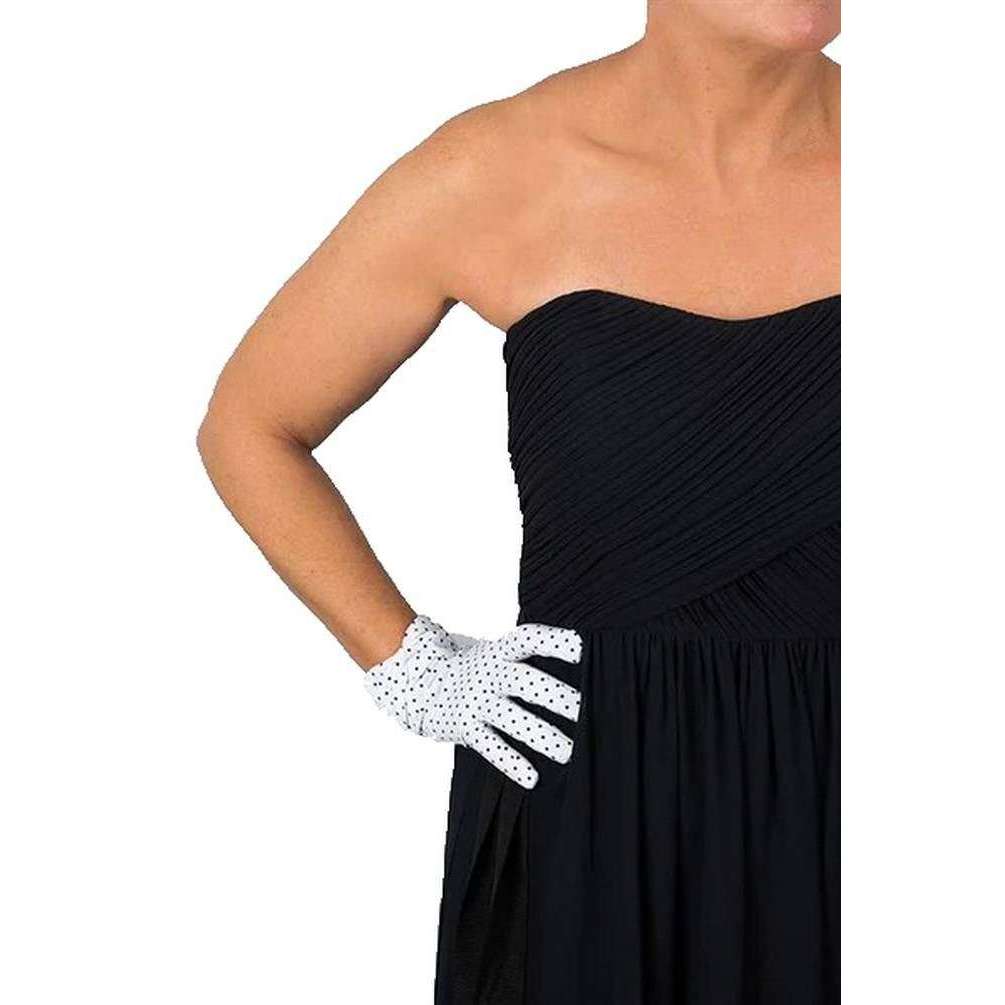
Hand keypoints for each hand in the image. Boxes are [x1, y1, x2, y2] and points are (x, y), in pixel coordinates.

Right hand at [364, 615, 581, 787]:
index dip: (554, 641)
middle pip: (525, 682)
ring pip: (513, 719)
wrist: (422, 684)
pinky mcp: (466, 728)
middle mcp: (489, 674)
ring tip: (568, 752)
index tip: (581, 648)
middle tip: (585, 710)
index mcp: (500, 652)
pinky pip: (491, 747)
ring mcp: (477, 702)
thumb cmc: (476, 670)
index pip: (528, 639)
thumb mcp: (497, 655)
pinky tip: (532, 778)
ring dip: (542, 736)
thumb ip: (527, 661)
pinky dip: (511, 762)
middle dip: (555, 696)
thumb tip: (580, 666)